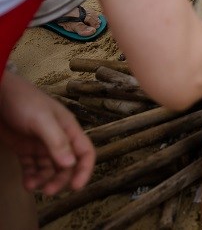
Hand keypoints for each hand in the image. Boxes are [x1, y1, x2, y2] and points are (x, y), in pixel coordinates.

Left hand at [0, 72, 93, 194]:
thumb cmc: (24, 102)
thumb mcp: (42, 120)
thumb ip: (57, 141)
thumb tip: (70, 164)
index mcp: (68, 129)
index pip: (84, 152)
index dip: (84, 169)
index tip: (76, 186)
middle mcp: (58, 138)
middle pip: (66, 164)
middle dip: (59, 179)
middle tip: (48, 191)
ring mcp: (41, 144)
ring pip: (48, 168)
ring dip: (43, 179)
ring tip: (31, 186)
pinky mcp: (25, 148)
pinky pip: (32, 167)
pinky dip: (30, 176)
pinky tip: (26, 183)